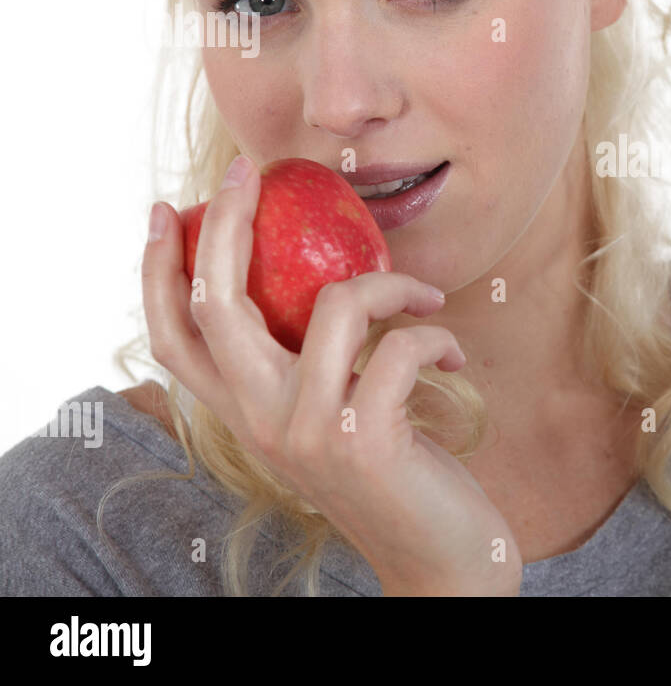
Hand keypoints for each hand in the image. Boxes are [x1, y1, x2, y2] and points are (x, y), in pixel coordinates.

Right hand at [142, 155, 521, 595]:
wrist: (443, 560)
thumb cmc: (398, 474)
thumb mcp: (335, 416)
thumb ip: (310, 367)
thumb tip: (321, 281)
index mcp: (246, 415)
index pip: (173, 339)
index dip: (159, 271)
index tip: (169, 209)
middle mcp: (259, 424)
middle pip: (217, 304)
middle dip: (226, 225)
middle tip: (249, 170)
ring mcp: (307, 434)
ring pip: (331, 305)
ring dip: (392, 285)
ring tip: (426, 300)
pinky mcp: (364, 441)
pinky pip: (399, 347)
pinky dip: (435, 336)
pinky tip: (452, 355)